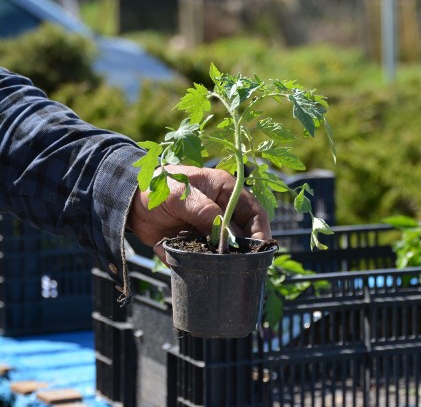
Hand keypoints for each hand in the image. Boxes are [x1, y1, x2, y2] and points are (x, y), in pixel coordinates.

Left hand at [126, 165, 271, 262]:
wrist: (129, 201)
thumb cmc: (158, 187)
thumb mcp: (182, 194)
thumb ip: (205, 211)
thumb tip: (226, 235)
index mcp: (226, 191)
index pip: (254, 212)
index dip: (260, 231)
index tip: (259, 250)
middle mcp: (223, 211)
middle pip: (244, 235)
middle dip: (242, 250)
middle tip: (238, 264)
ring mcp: (211, 229)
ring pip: (227, 250)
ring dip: (222, 260)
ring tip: (215, 266)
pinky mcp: (198, 243)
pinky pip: (207, 259)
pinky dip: (203, 264)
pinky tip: (195, 265)